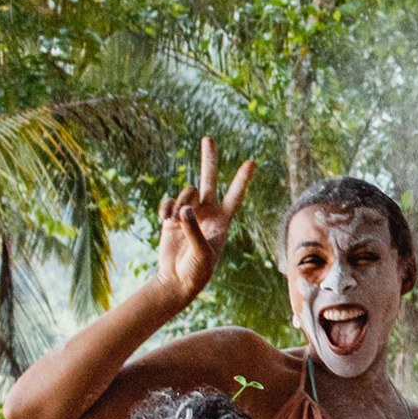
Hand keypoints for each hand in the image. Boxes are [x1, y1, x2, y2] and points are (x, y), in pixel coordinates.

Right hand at [155, 137, 252, 302]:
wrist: (176, 280)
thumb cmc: (197, 271)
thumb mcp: (202, 254)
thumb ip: (194, 231)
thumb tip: (184, 211)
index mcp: (223, 221)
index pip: (235, 196)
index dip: (242, 180)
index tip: (252, 162)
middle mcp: (208, 213)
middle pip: (209, 179)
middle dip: (209, 159)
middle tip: (209, 138)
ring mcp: (189, 213)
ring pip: (185, 192)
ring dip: (180, 203)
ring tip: (176, 222)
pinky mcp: (172, 217)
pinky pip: (168, 202)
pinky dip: (166, 208)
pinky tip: (166, 220)